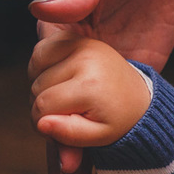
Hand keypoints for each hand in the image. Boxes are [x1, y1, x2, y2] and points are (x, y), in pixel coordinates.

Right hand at [29, 0, 173, 173]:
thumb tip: (47, 8)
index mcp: (61, 36)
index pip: (48, 86)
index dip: (51, 117)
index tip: (57, 142)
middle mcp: (82, 58)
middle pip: (65, 115)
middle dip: (63, 153)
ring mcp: (112, 68)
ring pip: (94, 122)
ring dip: (88, 160)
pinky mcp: (144, 69)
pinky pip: (129, 110)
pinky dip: (121, 140)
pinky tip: (122, 172)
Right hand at [29, 31, 151, 153]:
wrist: (139, 95)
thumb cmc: (119, 118)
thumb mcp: (100, 136)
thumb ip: (69, 135)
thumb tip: (41, 125)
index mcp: (91, 85)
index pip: (42, 106)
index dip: (44, 122)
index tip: (63, 125)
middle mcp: (85, 58)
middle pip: (36, 87)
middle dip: (45, 104)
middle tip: (71, 110)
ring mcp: (81, 43)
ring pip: (34, 67)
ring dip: (42, 83)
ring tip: (68, 94)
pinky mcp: (76, 36)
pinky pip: (41, 50)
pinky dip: (43, 64)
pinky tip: (63, 76)